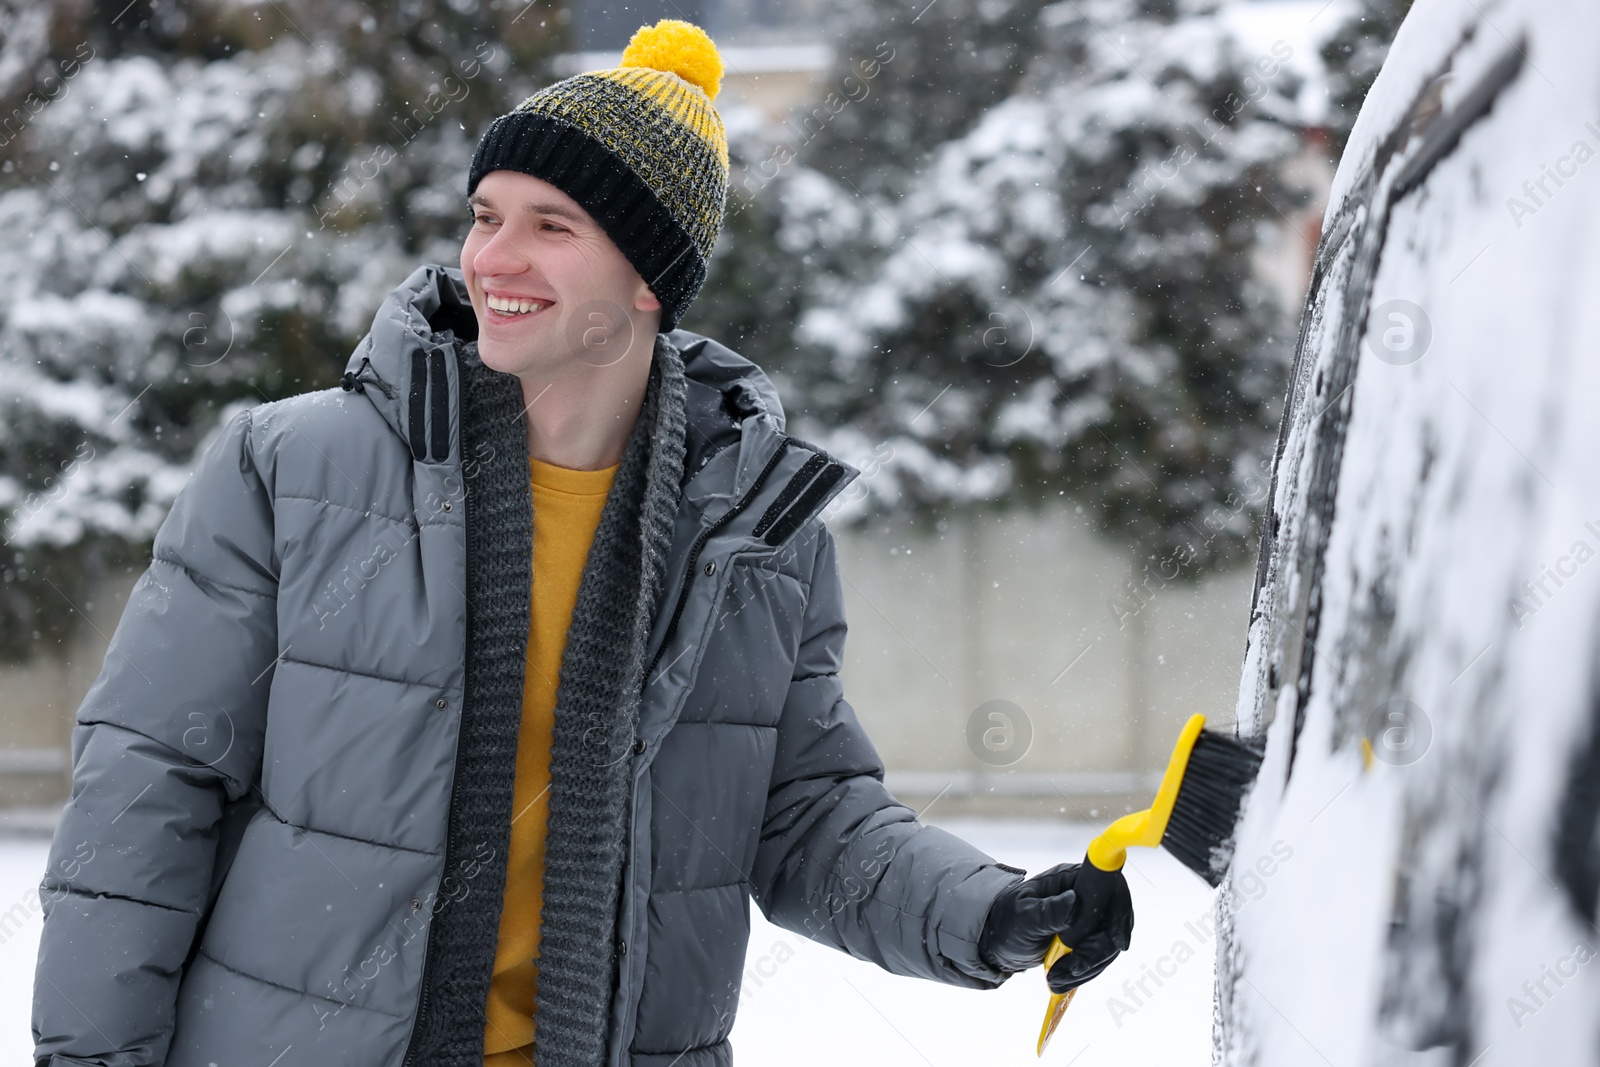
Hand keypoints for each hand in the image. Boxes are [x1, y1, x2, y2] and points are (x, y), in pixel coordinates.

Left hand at [978, 862, 1132, 992]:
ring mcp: (1087, 919)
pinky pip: (1097, 958)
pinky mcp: (1085, 940)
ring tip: (1056, 978)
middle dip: (1095, 952)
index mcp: (1071, 880)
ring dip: (1087, 968)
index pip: (1110, 888)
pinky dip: (1083, 973)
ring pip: (1107, 946)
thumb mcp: (1024, 917)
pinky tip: (1060, 979)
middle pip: (1113, 924)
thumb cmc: (1006, 923)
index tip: (1116, 941)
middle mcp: (1084, 896)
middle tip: (1072, 968)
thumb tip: (1073, 901)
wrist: (997, 943)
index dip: (1120, 911)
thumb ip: (1049, 911)